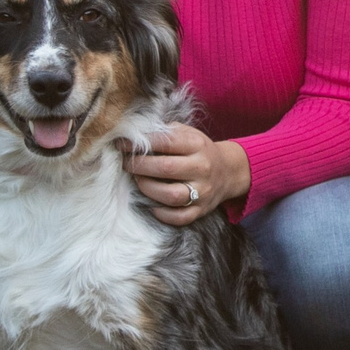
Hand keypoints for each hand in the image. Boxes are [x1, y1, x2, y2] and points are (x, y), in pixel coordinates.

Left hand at [127, 126, 250, 224]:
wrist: (228, 171)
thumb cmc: (199, 150)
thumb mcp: (188, 133)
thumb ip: (164, 132)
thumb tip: (133, 133)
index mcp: (197, 145)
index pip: (165, 142)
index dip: (140, 143)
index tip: (121, 144)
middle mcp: (202, 168)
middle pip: (165, 168)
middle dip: (138, 166)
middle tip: (125, 163)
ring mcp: (203, 191)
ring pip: (170, 195)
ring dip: (147, 188)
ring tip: (138, 180)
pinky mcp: (201, 210)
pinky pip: (178, 217)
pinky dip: (161, 213)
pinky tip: (151, 203)